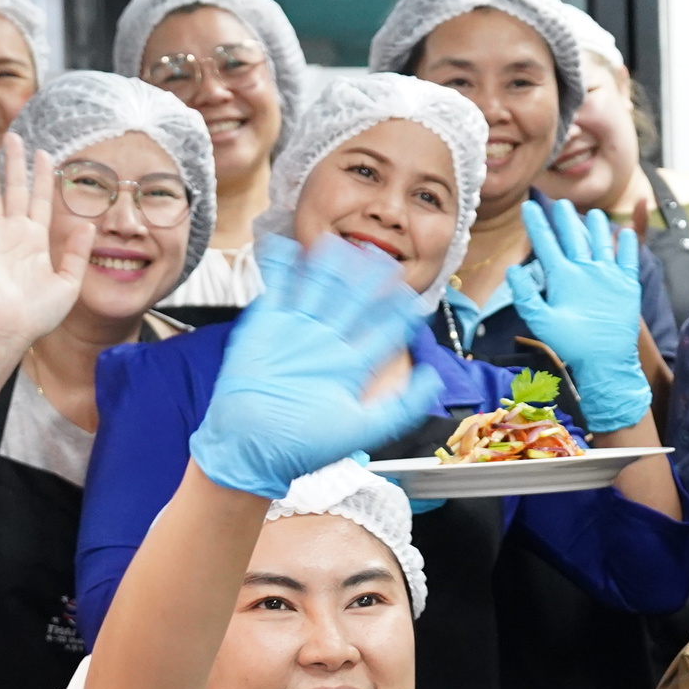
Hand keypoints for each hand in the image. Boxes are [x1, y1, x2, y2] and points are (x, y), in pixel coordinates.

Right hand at [0, 133, 84, 350]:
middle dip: (15, 163)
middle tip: (15, 137)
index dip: (42, 177)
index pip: (41, 200)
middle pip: (15, 189)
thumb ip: (77, 253)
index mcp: (38, 241)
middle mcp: (15, 233)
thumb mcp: (69, 283)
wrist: (11, 329)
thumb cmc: (39, 314)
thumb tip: (89, 225)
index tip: (45, 154)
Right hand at [192, 234, 443, 498]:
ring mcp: (298, 329)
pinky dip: (280, 265)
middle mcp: (328, 342)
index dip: (398, 311)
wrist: (253, 445)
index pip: (383, 329)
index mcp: (352, 363)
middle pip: (354, 300)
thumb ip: (404, 406)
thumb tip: (434, 379)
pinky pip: (278, 287)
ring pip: (319, 287)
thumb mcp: (366, 428)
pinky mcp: (267, 323)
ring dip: (329, 265)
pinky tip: (288, 246)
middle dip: (368, 279)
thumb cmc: (306, 443)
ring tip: (341, 243)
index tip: (412, 294)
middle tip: (382, 256)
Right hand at [503, 197, 651, 431]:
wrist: (608, 362)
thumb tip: (513, 270)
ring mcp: (610, 275)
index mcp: (564, 277)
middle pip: (574, 236)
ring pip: (603, 242)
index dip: (536, 223)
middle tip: (561, 203)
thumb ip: (525, 295)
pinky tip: (626, 234)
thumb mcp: (540, 322)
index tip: (529, 206)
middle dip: (565, 217)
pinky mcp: (629, 285)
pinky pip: (630, 258)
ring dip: (597, 225)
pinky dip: (628, 245)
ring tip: (594, 213)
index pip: (546, 243)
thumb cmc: (572, 345)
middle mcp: (588, 269)